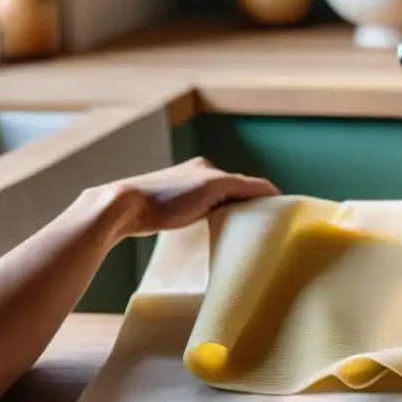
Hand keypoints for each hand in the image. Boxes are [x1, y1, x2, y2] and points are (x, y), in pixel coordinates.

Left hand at [98, 157, 279, 238]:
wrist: (123, 208)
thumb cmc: (167, 197)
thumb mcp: (213, 187)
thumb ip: (244, 187)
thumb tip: (274, 192)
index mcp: (206, 168)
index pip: (244, 182)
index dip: (261, 196)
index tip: (277, 214)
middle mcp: (194, 176)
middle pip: (230, 193)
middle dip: (245, 207)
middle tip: (259, 228)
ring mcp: (179, 193)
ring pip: (213, 205)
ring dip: (227, 216)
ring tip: (238, 234)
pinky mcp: (166, 209)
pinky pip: (198, 215)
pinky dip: (209, 222)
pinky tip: (209, 234)